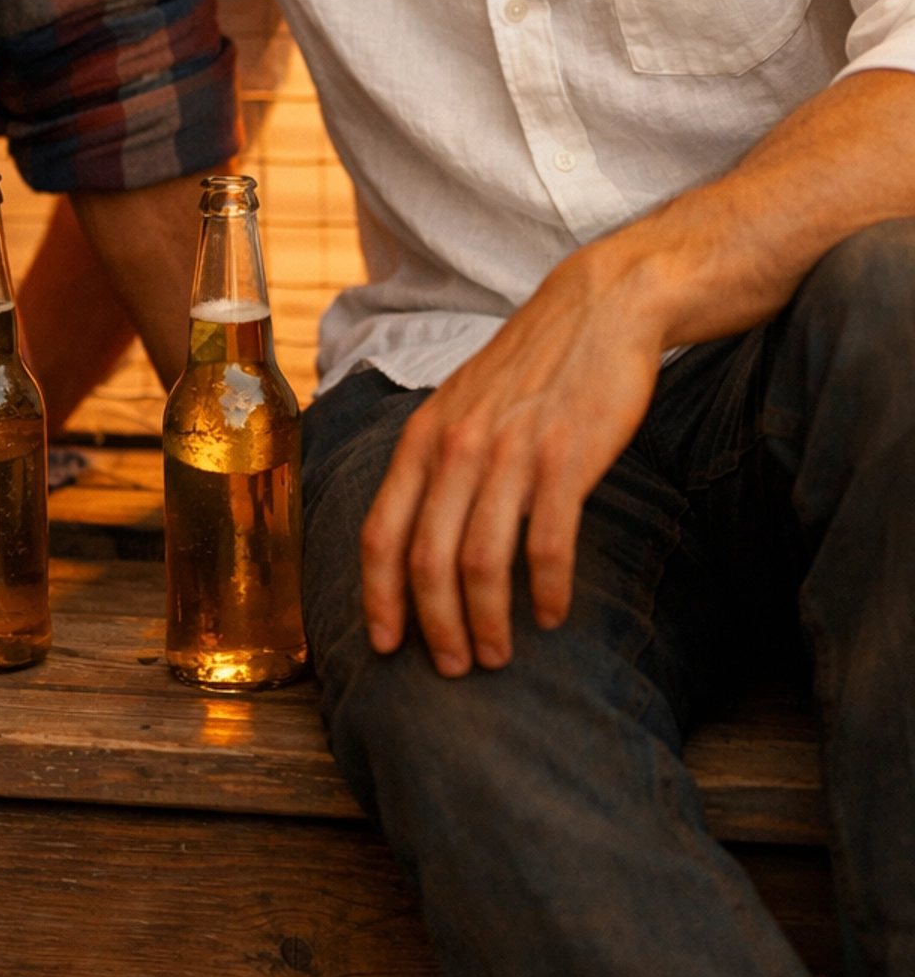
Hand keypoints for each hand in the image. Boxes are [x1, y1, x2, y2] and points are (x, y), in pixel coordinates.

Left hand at [360, 239, 663, 675]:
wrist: (599, 308)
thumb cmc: (529, 366)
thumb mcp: (461, 404)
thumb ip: (436, 461)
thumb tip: (415, 537)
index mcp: (424, 436)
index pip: (380, 531)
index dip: (378, 596)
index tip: (385, 645)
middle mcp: (457, 447)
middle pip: (425, 561)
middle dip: (435, 627)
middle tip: (454, 668)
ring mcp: (510, 452)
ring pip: (480, 562)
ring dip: (487, 623)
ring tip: (499, 655)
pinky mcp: (566, 458)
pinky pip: (546, 545)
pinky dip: (545, 591)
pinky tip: (550, 614)